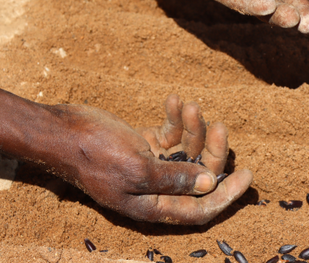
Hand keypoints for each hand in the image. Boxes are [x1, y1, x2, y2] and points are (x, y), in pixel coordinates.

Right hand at [50, 95, 251, 223]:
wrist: (61, 130)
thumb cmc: (94, 152)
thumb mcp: (137, 169)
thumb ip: (173, 179)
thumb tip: (209, 185)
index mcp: (153, 205)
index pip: (200, 208)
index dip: (226, 195)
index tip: (247, 175)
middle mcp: (155, 188)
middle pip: (198, 175)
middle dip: (212, 150)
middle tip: (218, 125)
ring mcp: (151, 165)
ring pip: (187, 150)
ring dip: (193, 127)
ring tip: (190, 104)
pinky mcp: (144, 145)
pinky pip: (170, 133)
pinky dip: (175, 118)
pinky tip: (173, 99)